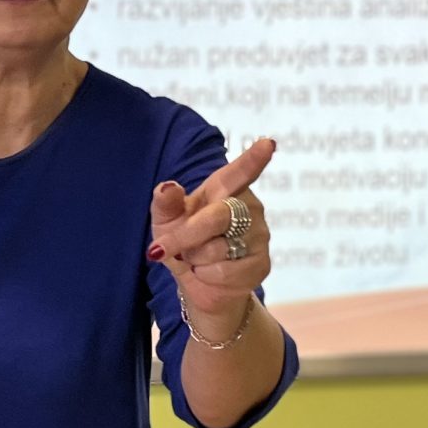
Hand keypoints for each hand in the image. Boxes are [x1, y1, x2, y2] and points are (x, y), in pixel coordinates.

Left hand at [149, 137, 276, 336]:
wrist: (198, 283)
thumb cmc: (184, 242)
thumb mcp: (166, 221)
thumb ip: (165, 203)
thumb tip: (168, 186)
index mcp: (225, 189)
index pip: (240, 172)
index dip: (253, 159)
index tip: (267, 144)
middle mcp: (249, 207)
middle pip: (218, 217)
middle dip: (186, 235)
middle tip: (161, 248)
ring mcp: (259, 235)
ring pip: (218, 248)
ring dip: (195, 258)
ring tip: (197, 259)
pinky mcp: (261, 263)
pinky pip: (224, 271)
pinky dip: (206, 275)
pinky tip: (209, 273)